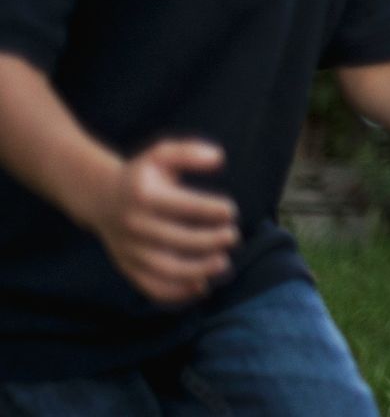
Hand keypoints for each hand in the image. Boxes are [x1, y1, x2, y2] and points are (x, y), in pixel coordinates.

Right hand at [87, 139, 239, 304]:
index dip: (210, 210)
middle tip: (233, 236)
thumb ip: (189, 152)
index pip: (182, 206)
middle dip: (209, 241)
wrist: (100, 197)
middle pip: (176, 240)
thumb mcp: (161, 154)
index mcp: (144, 196)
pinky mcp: (127, 266)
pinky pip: (151, 286)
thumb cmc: (142, 175)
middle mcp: (133, 225)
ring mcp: (129, 249)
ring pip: (164, 268)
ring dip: (197, 270)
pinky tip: (202, 287)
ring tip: (223, 263)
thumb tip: (219, 158)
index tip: (231, 211)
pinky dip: (176, 293)